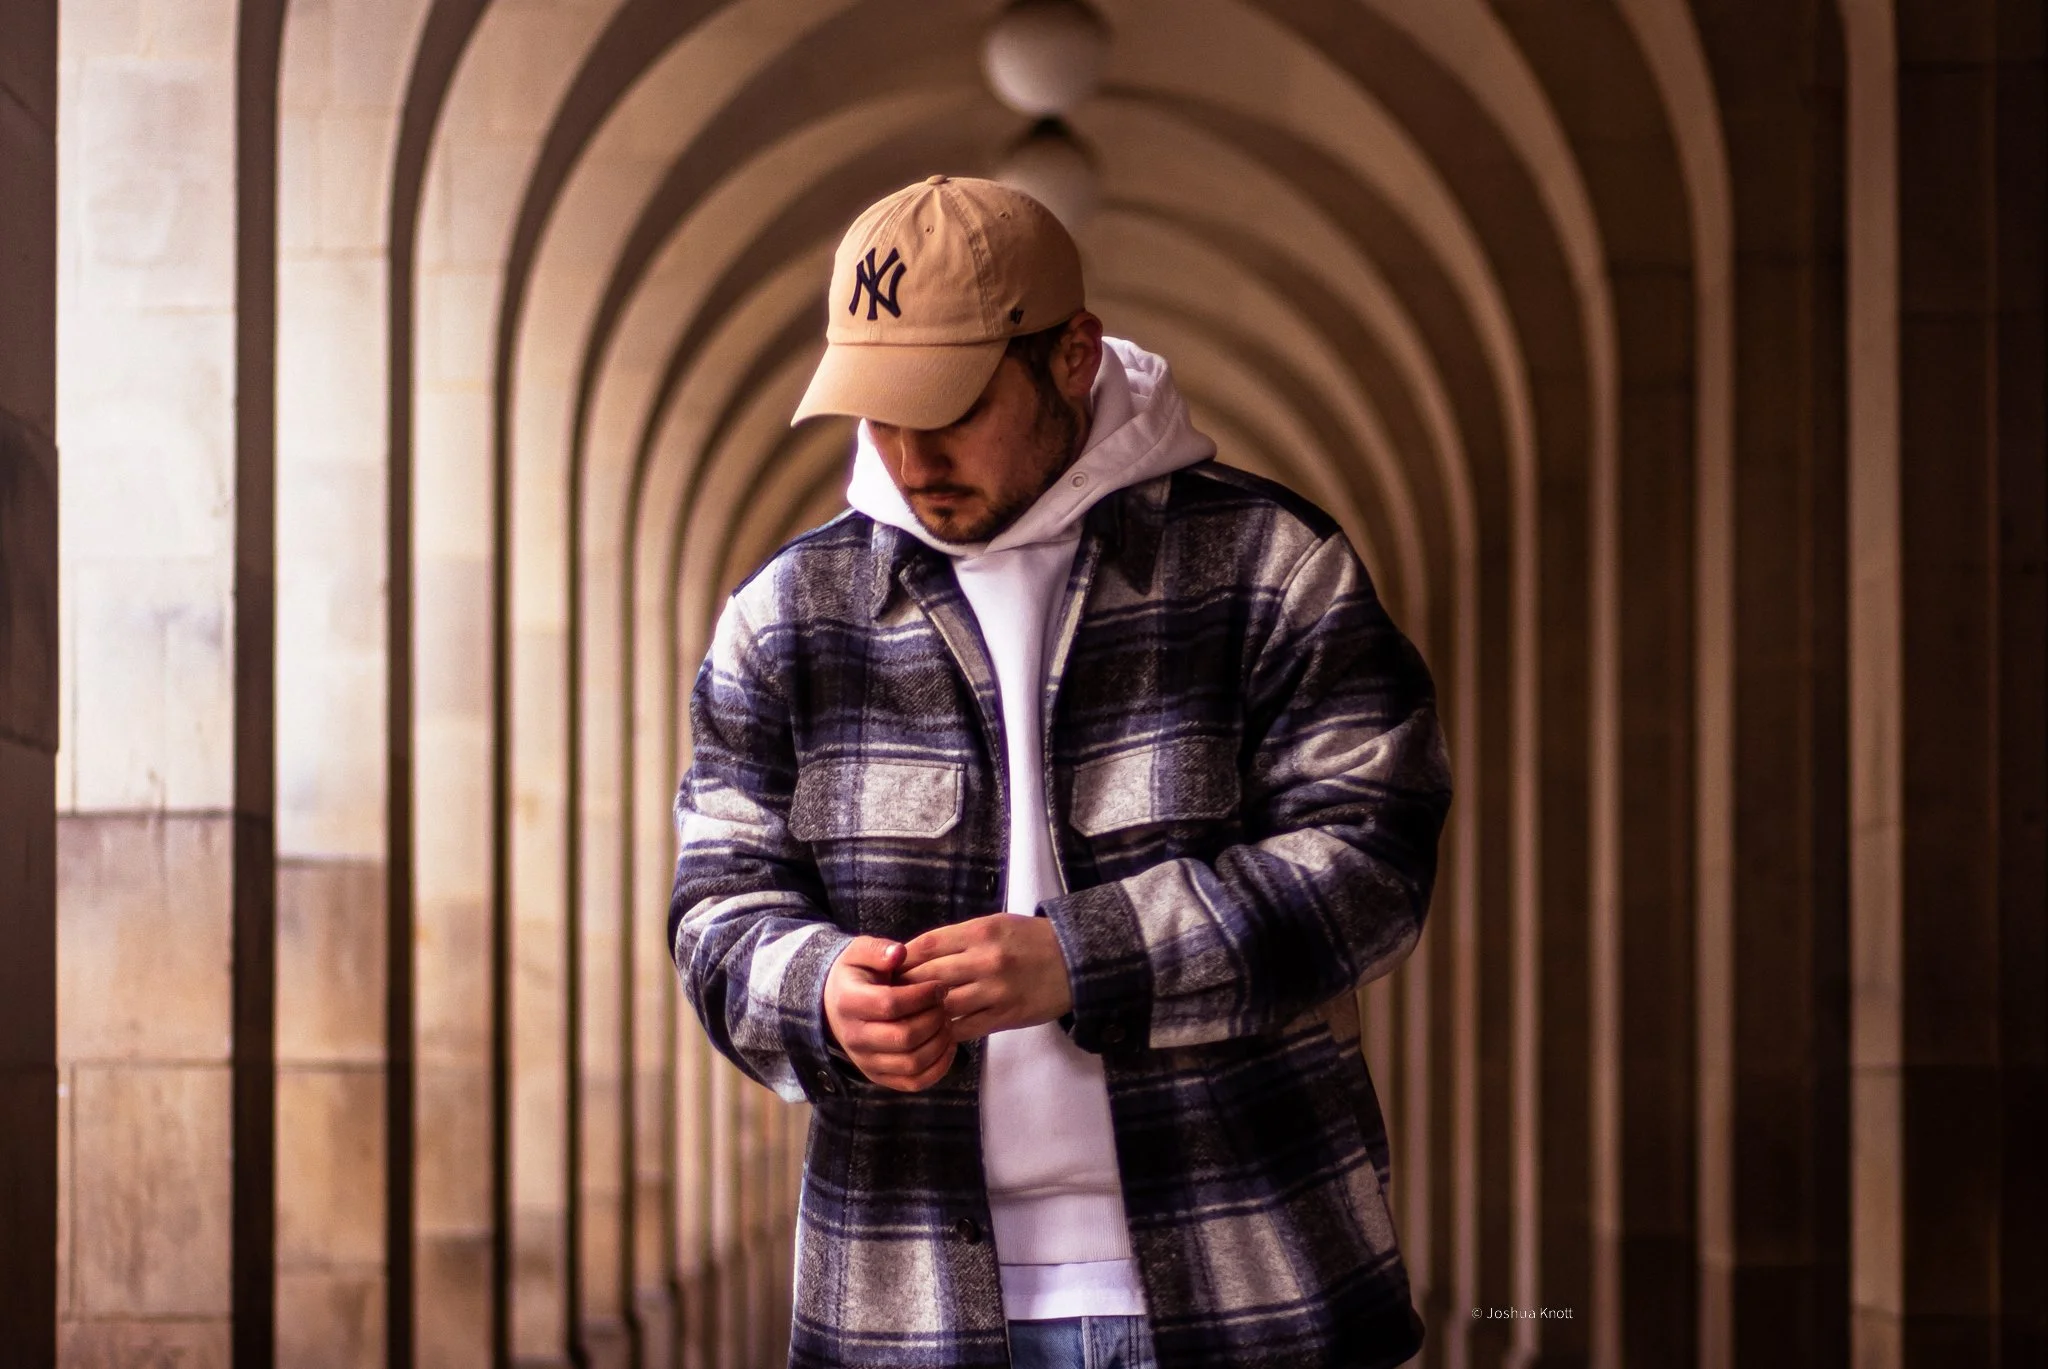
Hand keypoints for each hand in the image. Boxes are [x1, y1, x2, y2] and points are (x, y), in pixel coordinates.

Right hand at [822, 937, 956, 1091]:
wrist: (837, 1006)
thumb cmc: (856, 976)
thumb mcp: (859, 952)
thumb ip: (878, 949)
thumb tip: (899, 952)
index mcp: (849, 1003)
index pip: (890, 1004)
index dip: (922, 995)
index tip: (939, 986)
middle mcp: (854, 1037)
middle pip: (904, 1037)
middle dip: (934, 1019)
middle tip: (945, 1004)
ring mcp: (866, 1061)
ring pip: (912, 1062)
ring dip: (939, 1042)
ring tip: (947, 1022)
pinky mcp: (879, 1076)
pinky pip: (914, 1082)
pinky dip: (938, 1068)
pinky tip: (948, 1045)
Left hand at [896, 914, 1073, 1041]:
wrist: (1075, 961)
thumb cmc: (1029, 939)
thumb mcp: (995, 925)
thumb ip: (958, 939)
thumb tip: (914, 955)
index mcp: (980, 932)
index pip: (927, 946)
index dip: (902, 959)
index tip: (887, 969)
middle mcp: (985, 960)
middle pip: (929, 977)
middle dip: (903, 988)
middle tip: (886, 997)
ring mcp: (996, 991)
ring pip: (943, 1006)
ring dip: (921, 1013)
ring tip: (905, 1017)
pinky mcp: (1005, 1016)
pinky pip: (965, 1028)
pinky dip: (945, 1031)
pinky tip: (932, 1032)